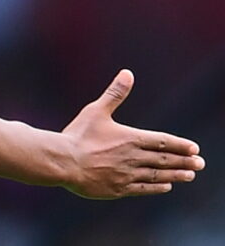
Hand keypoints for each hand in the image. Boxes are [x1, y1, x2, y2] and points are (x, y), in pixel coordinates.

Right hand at [60, 69, 204, 198]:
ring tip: (189, 175)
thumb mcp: (96, 111)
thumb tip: (128, 73)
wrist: (63, 161)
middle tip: (200, 164)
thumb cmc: (78, 135)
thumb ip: (115, 94)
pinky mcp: (118, 189)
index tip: (195, 148)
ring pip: (157, 175)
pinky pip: (143, 189)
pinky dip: (157, 187)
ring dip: (175, 175)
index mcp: (130, 138)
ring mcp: (127, 175)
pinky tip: (166, 186)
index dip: (180, 145)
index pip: (162, 141)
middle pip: (164, 160)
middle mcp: (133, 157)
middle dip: (184, 161)